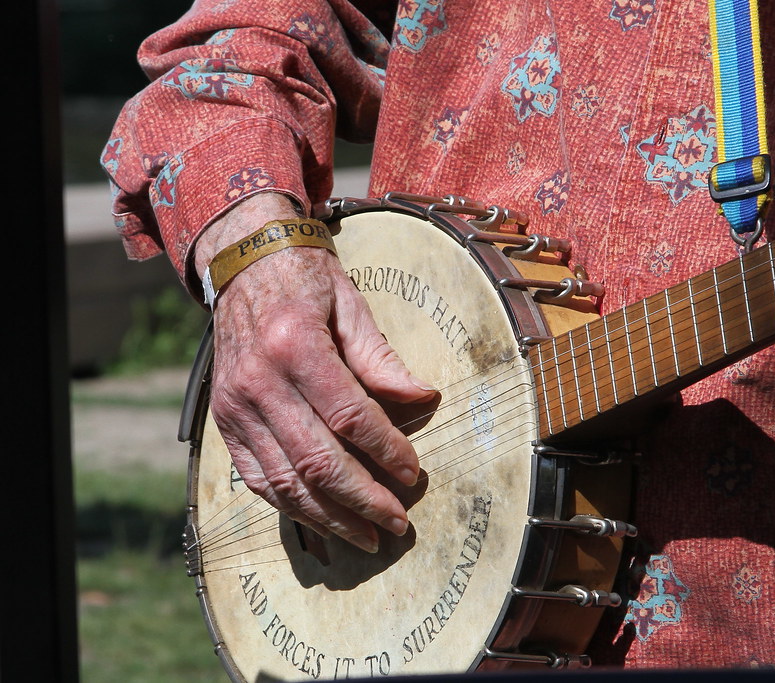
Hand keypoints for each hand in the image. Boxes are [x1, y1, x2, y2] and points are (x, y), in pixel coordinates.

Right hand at [193, 193, 436, 552]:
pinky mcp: (225, 423)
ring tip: (369, 536)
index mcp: (295, 346)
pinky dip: (293, 508)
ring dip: (331, 517)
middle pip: (317, 460)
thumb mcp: (351, 305)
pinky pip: (258, 480)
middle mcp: (259, 382)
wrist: (242, 264)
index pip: (349, 416)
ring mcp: (236, 407)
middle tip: (399, 523)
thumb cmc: (305, 282)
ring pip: (286, 482)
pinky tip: (325, 522)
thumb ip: (382, 358)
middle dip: (363, 499)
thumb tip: (425, 399)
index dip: (386, 451)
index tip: (414, 474)